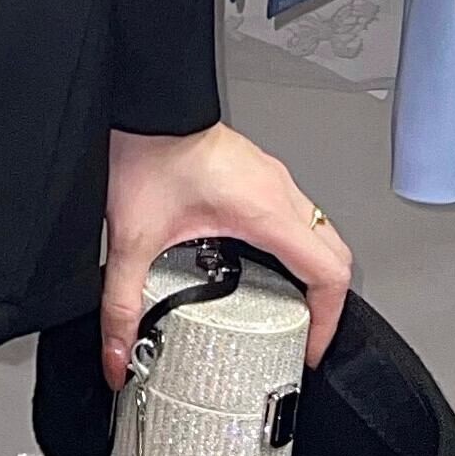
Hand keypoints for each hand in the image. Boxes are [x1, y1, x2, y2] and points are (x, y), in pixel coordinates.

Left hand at [101, 123, 350, 388]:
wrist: (142, 101)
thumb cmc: (145, 148)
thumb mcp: (133, 239)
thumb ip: (122, 304)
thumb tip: (119, 355)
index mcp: (264, 209)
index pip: (329, 272)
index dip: (329, 319)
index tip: (308, 347)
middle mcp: (276, 190)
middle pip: (335, 254)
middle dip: (327, 301)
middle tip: (304, 333)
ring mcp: (270, 177)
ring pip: (318, 230)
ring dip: (310, 270)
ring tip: (285, 305)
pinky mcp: (256, 171)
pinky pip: (295, 214)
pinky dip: (292, 246)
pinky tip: (257, 262)